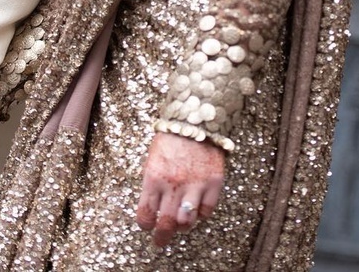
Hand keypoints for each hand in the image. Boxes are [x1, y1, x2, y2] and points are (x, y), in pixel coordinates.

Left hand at [136, 132, 224, 247]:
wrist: (195, 118)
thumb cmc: (170, 138)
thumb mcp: (152, 159)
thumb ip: (152, 184)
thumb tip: (152, 207)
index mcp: (154, 177)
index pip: (146, 214)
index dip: (145, 224)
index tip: (147, 225)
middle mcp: (174, 184)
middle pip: (167, 224)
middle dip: (162, 236)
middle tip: (160, 240)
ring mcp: (195, 184)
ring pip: (188, 222)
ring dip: (183, 226)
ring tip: (181, 223)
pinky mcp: (213, 182)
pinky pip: (207, 211)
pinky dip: (201, 213)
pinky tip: (196, 207)